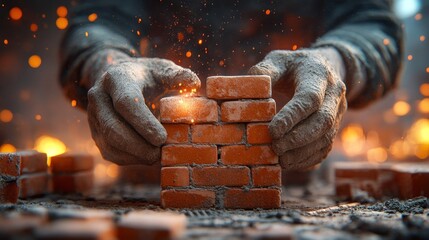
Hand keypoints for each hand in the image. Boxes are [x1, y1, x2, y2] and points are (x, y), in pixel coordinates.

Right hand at [86, 51, 199, 164]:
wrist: (120, 80)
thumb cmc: (148, 76)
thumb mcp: (162, 69)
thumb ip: (177, 76)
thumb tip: (194, 83)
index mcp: (116, 78)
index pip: (125, 103)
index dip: (143, 123)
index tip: (162, 138)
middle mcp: (99, 97)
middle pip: (113, 127)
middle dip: (138, 145)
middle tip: (161, 154)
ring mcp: (94, 116)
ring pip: (110, 143)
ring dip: (135, 155)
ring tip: (157, 156)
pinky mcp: (96, 133)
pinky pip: (110, 152)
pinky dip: (130, 159)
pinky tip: (147, 157)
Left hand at [249, 48, 346, 169]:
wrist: (324, 67)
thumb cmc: (294, 66)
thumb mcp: (279, 60)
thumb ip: (265, 70)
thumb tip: (249, 84)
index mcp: (319, 75)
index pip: (309, 98)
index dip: (292, 117)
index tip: (272, 130)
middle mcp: (334, 94)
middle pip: (323, 121)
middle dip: (298, 138)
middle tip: (275, 147)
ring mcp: (338, 111)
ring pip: (326, 137)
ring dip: (303, 152)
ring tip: (281, 160)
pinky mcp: (335, 126)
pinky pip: (326, 147)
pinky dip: (308, 159)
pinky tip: (291, 163)